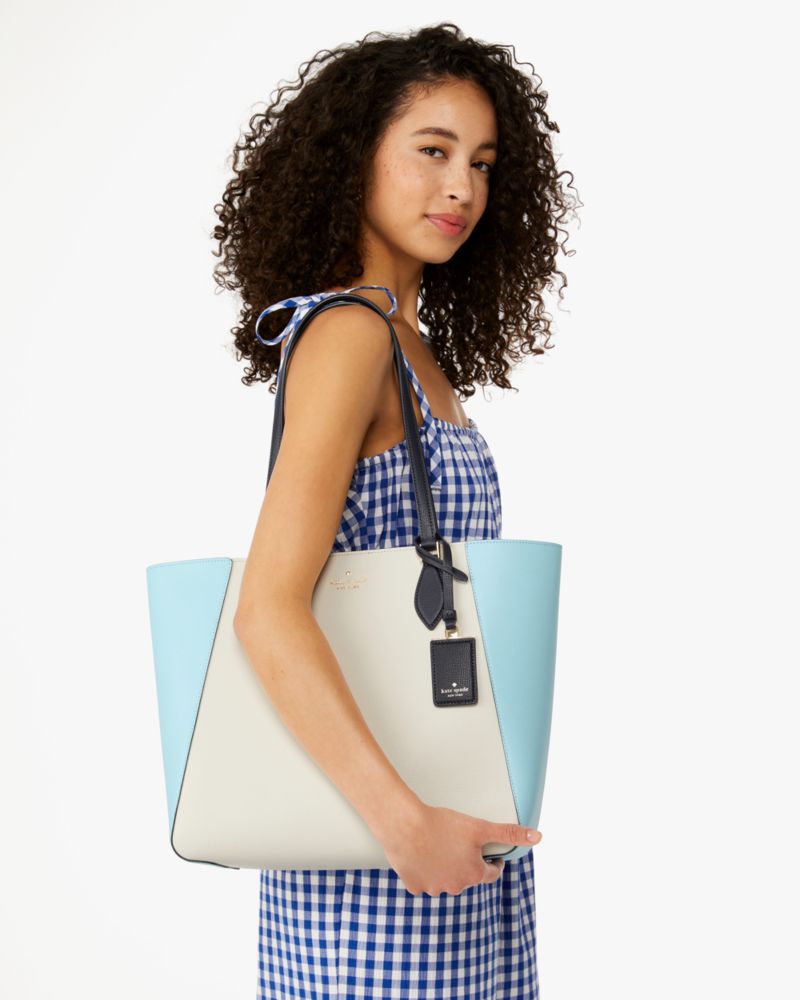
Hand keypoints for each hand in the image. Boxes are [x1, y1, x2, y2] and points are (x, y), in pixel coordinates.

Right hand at [375, 801, 541, 896]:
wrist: (406, 826)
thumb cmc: (442, 825)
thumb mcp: (480, 827)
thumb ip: (508, 834)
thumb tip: (538, 837)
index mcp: (473, 874)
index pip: (490, 873)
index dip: (492, 862)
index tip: (490, 856)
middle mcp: (455, 886)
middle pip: (466, 877)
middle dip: (466, 864)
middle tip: (460, 845)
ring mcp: (433, 888)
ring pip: (444, 880)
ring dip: (445, 868)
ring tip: (439, 848)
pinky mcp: (414, 885)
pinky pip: (423, 881)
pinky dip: (424, 871)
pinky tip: (422, 856)